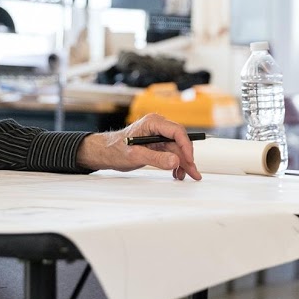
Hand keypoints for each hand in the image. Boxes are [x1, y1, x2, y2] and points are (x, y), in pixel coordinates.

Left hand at [76, 113, 202, 180]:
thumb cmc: (115, 150)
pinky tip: (176, 173)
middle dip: (186, 158)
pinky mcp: (157, 144)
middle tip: (193, 173)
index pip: (177, 131)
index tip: (189, 160)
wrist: (105, 153)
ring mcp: (158, 135)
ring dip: (181, 163)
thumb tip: (175, 161)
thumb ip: (156, 159)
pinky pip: (171, 152)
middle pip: (179, 141)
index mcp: (153, 123)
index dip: (186, 146)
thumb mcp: (135, 156)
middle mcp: (157, 126)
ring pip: (177, 149)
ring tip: (182, 176)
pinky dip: (174, 163)